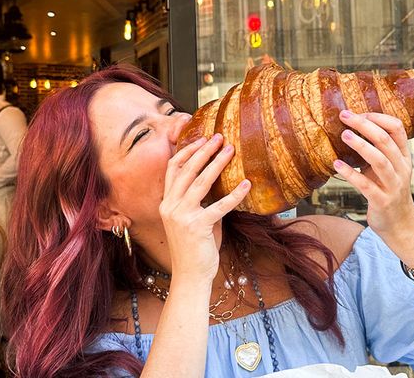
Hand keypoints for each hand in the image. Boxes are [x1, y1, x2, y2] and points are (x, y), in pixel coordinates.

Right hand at [158, 134, 249, 283]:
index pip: (173, 169)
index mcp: (166, 203)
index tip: (201, 139)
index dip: (187, 151)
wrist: (190, 276)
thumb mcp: (191, 219)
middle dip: (204, 150)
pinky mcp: (197, 227)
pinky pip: (219, 206)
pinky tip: (247, 184)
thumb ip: (199, 201)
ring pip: (200, 182)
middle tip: (219, 137)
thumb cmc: (194, 248)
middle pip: (187, 170)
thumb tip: (218, 183)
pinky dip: (234, 194)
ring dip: (217, 163)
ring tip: (231, 150)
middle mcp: (170, 206)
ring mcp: (181, 216)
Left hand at [332, 111, 413, 238]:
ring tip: (344, 135)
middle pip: (386, 141)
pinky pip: (366, 185)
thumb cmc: (387, 190)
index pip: (397, 128)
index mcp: (404, 157)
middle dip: (365, 125)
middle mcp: (402, 169)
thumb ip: (376, 150)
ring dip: (361, 146)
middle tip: (345, 116)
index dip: (378, 117)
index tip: (359, 113)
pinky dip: (351, 174)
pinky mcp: (382, 201)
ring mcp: (394, 186)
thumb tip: (350, 128)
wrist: (399, 224)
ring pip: (380, 161)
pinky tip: (336, 165)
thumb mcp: (386, 167)